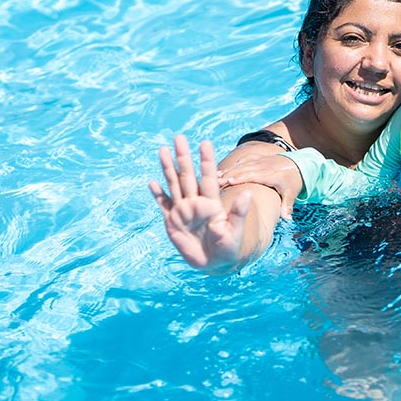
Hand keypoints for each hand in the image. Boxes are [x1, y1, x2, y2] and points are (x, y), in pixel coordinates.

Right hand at [149, 135, 251, 270]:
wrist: (215, 263)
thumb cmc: (229, 247)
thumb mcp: (235, 231)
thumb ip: (239, 213)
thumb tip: (248, 193)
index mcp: (211, 203)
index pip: (208, 177)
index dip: (206, 160)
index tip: (205, 143)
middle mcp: (196, 202)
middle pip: (187, 175)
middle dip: (183, 157)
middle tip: (179, 137)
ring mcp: (183, 211)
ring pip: (174, 184)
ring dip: (168, 168)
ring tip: (162, 150)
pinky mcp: (172, 222)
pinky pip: (164, 205)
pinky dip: (157, 194)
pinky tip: (152, 183)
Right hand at [219, 154, 303, 216]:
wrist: (298, 165)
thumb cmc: (293, 181)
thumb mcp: (292, 193)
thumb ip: (287, 205)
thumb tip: (287, 219)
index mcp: (270, 175)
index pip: (254, 175)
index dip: (241, 178)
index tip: (229, 181)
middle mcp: (263, 166)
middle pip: (244, 169)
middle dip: (229, 174)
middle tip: (215, 180)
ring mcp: (259, 161)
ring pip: (241, 164)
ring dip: (228, 170)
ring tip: (215, 176)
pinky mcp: (257, 159)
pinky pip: (243, 160)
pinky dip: (233, 165)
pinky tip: (222, 170)